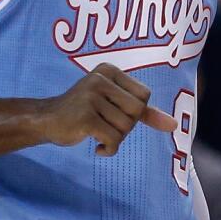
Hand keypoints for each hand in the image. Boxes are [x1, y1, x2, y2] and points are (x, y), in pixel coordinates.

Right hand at [33, 63, 177, 155]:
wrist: (45, 120)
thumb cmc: (84, 112)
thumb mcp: (113, 104)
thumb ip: (144, 112)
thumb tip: (175, 125)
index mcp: (109, 71)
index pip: (144, 95)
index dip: (135, 112)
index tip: (116, 114)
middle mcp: (100, 79)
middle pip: (136, 111)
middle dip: (126, 126)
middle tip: (107, 126)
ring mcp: (90, 97)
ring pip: (125, 128)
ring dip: (115, 139)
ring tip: (98, 134)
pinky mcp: (84, 117)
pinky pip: (113, 140)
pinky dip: (109, 149)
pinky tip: (97, 147)